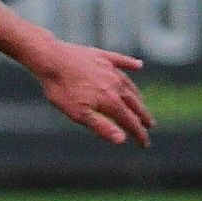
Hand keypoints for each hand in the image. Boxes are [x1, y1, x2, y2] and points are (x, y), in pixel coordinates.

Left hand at [24, 40, 154, 146]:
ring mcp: (110, 69)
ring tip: (141, 103)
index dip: (138, 134)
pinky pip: (122, 61)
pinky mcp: (102, 56)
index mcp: (110, 101)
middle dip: (143, 117)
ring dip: (137, 96)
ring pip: (129, 85)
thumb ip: (101, 127)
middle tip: (150, 126)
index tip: (145, 143)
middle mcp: (115, 85)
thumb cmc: (62, 89)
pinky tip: (138, 65)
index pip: (130, 121)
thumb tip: (122, 140)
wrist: (51, 59)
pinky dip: (131, 64)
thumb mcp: (78, 114)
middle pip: (134, 103)